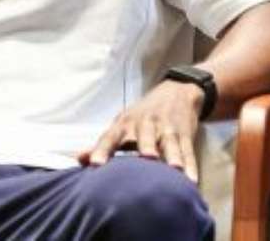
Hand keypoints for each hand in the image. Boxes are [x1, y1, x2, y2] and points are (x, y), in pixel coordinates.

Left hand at [78, 80, 204, 181]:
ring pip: (170, 142)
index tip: (94, 164)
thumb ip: (102, 144)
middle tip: (146, 158)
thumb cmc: (143, 115)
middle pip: (145, 136)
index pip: (111, 136)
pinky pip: (188, 151)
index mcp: (126, 123)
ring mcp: (167, 128)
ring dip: (173, 156)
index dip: (102, 149)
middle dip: (146, 146)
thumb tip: (78, 159)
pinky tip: (191, 180)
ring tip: (175, 170)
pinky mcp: (185, 134)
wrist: (178, 91)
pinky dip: (190, 165)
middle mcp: (147, 124)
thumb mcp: (122, 124)